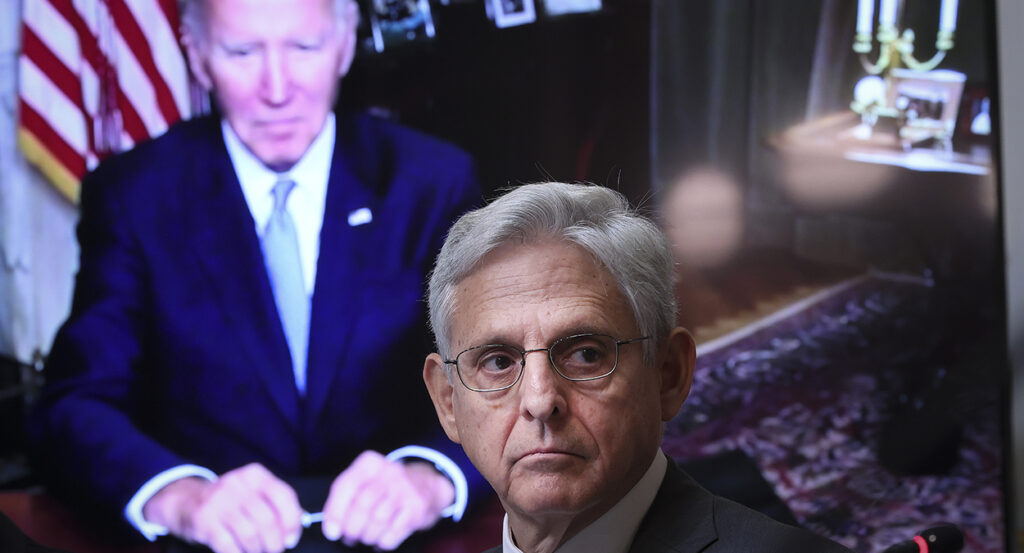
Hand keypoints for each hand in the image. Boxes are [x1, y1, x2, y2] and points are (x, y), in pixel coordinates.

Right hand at [142, 463, 302, 552]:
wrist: (186, 500)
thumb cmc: (229, 500)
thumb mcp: (252, 492)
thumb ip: (275, 503)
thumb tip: (298, 525)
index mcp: (255, 475)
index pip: (284, 496)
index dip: (292, 522)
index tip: (291, 538)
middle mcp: (237, 484)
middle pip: (267, 520)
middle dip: (275, 542)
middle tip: (275, 549)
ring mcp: (219, 502)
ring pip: (250, 535)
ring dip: (258, 550)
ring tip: (257, 551)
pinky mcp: (204, 520)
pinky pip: (229, 545)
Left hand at [321, 450, 455, 549]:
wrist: (428, 484)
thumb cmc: (388, 486)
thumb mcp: (366, 480)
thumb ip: (345, 497)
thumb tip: (331, 527)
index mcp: (370, 463)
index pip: (346, 486)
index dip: (335, 512)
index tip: (332, 531)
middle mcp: (389, 473)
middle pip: (362, 507)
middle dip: (352, 529)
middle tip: (350, 536)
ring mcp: (405, 490)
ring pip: (377, 522)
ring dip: (368, 536)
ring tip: (367, 536)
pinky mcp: (417, 508)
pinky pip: (393, 533)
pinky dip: (383, 542)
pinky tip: (382, 538)